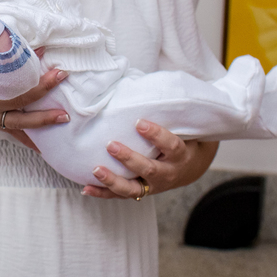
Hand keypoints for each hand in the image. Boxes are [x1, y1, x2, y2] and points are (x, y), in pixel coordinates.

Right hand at [0, 40, 68, 130]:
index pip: (7, 80)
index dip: (26, 69)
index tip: (42, 51)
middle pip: (19, 102)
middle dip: (43, 90)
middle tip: (62, 76)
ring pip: (19, 122)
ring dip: (42, 120)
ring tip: (65, 116)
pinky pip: (10, 129)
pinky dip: (27, 137)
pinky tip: (42, 146)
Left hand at [82, 120, 218, 198]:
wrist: (190, 169)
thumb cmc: (183, 139)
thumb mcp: (183, 126)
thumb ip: (167, 111)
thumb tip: (141, 81)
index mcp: (180, 155)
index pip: (171, 145)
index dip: (156, 134)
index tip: (139, 122)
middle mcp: (168, 173)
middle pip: (149, 169)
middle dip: (130, 158)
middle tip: (110, 145)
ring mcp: (153, 186)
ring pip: (132, 188)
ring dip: (113, 180)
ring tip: (96, 169)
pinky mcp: (140, 191)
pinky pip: (120, 195)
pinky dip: (103, 193)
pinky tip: (86, 188)